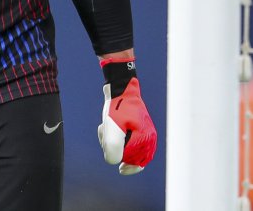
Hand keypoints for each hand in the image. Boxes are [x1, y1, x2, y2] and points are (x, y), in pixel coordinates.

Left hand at [97, 58, 156, 174]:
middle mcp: (148, 137)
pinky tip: (107, 126)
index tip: (117, 165)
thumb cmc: (117, 107)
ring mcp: (143, 133)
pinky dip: (115, 136)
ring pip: (126, 149)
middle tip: (104, 138)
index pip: (135, 162)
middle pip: (131, 157)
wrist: (120, 88)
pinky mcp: (137, 129)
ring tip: (104, 128)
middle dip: (115, 150)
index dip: (123, 163)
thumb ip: (113, 149)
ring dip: (111, 142)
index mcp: (146, 139)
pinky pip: (126, 141)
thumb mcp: (112, 129)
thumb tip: (116, 162)